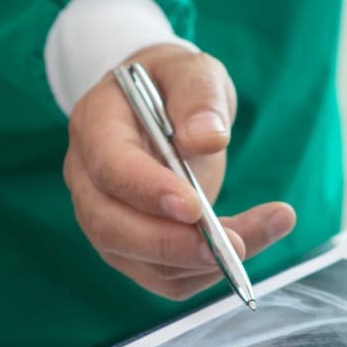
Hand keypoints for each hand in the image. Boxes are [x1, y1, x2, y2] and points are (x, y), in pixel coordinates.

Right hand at [64, 43, 295, 299]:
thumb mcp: (191, 70)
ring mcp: (103, 218)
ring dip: (199, 263)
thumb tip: (206, 138)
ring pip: (139, 261)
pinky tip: (246, 243)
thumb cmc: (172, 86)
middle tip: (233, 245)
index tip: (195, 207)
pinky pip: (162, 276)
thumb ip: (198, 95)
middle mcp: (87, 180)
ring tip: (259, 236)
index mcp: (94, 127)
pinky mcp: (129, 247)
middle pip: (112, 227)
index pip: (110, 168)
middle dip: (173, 244)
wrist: (161, 107)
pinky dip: (204, 272)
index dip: (148, 191)